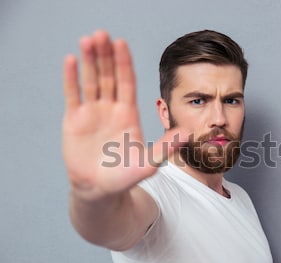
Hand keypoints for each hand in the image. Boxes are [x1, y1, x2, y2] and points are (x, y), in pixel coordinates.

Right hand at [62, 30, 186, 199]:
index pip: (127, 82)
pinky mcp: (75, 120)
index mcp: (128, 114)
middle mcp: (111, 109)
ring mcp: (92, 113)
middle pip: (109, 76)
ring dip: (89, 61)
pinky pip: (73, 95)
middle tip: (102, 34)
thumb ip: (166, 147)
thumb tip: (189, 133)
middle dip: (106, 55)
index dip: (124, 63)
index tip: (121, 42)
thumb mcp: (149, 162)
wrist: (101, 189)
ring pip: (91, 80)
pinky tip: (71, 60)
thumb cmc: (126, 176)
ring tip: (88, 40)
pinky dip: (71, 78)